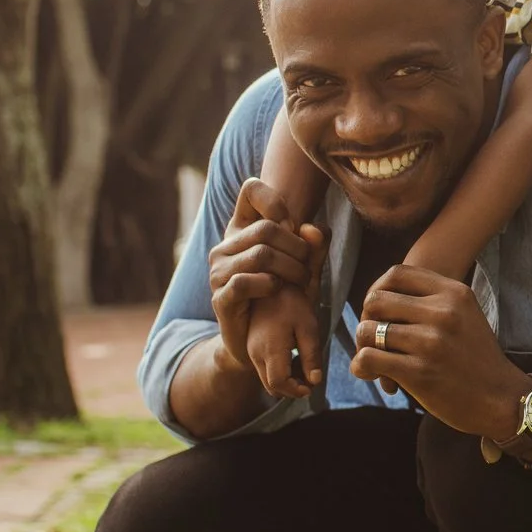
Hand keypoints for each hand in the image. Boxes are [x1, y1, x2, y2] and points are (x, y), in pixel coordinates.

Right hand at [207, 178, 326, 393]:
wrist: (259, 341)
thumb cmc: (283, 297)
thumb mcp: (304, 268)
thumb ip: (314, 247)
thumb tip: (313, 228)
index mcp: (241, 230)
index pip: (251, 190)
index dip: (276, 200)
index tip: (293, 224)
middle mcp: (225, 246)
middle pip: (267, 228)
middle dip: (298, 247)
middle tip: (308, 266)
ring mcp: (218, 272)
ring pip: (260, 254)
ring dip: (291, 268)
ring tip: (302, 281)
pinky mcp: (220, 298)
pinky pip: (244, 281)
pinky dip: (269, 284)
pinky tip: (278, 290)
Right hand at [243, 287, 322, 400]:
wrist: (270, 282)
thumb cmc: (292, 302)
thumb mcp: (308, 326)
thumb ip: (311, 355)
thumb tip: (315, 381)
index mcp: (270, 349)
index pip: (278, 384)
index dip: (295, 391)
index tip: (311, 387)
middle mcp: (255, 353)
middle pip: (272, 386)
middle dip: (292, 389)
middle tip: (311, 378)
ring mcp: (252, 350)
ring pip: (267, 379)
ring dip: (286, 380)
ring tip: (305, 365)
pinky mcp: (252, 346)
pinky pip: (264, 368)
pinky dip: (279, 371)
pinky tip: (294, 356)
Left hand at [349, 264, 529, 438]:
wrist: (501, 399)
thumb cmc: (477, 359)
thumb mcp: (466, 315)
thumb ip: (434, 301)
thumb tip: (381, 299)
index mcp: (454, 293)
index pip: (397, 274)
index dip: (378, 289)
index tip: (381, 311)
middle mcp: (443, 312)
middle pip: (376, 300)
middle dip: (367, 319)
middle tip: (373, 338)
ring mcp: (431, 342)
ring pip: (368, 330)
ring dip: (363, 346)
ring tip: (373, 359)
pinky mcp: (419, 372)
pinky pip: (368, 358)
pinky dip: (361, 366)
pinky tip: (371, 373)